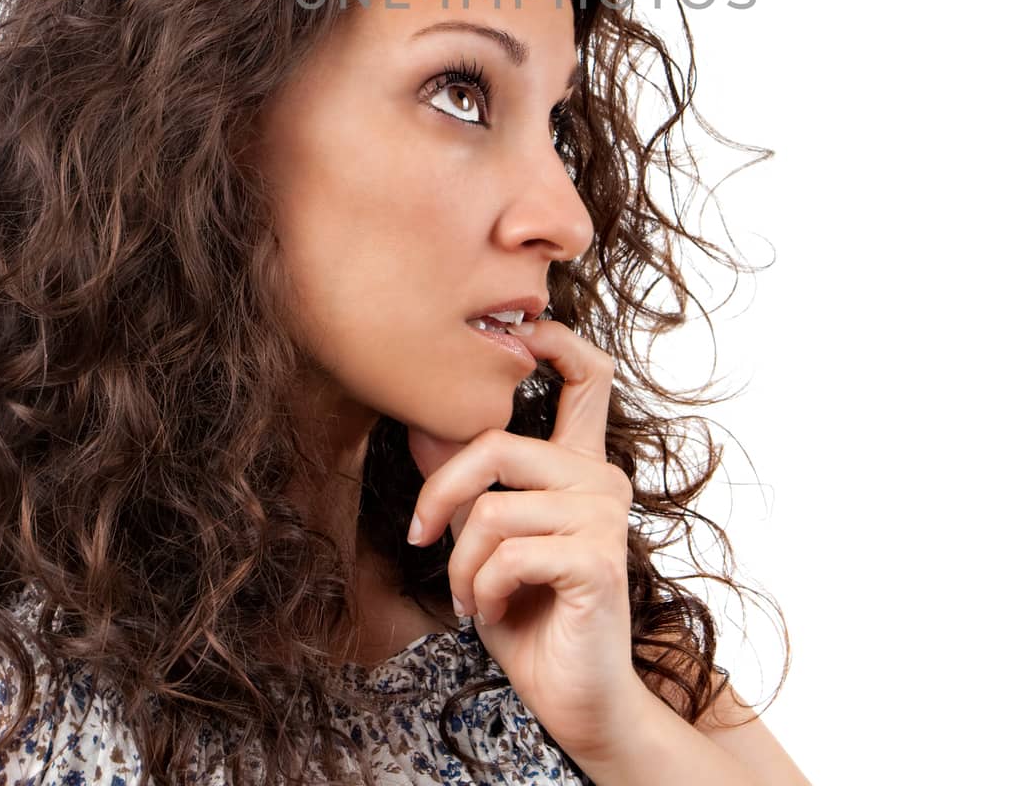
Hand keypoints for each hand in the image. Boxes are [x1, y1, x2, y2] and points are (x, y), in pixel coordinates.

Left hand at [406, 319, 645, 761]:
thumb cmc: (530, 612)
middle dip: (440, 493)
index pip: (588, 376)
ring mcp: (602, 517)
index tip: (523, 327)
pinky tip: (490, 609)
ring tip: (468, 595)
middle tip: (420, 536)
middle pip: (497, 444)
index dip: (556, 339)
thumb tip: (420, 423)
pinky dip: (481, 588)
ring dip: (460, 563)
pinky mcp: (597, 560)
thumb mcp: (488, 538)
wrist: (574, 695)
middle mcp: (599, 479)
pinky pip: (508, 553)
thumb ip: (470, 482)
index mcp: (580, 464)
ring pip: (492, 509)